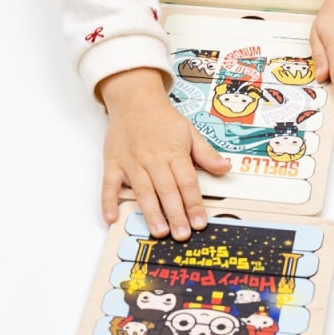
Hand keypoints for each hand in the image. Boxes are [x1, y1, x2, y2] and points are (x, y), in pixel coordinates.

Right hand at [98, 68, 230, 239]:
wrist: (134, 99)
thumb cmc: (162, 119)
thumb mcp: (189, 131)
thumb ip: (206, 153)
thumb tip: (225, 168)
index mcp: (174, 152)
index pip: (187, 182)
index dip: (194, 204)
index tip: (200, 222)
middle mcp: (153, 159)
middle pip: (166, 190)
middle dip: (175, 214)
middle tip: (182, 234)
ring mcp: (131, 162)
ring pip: (142, 190)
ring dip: (150, 212)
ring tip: (159, 231)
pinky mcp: (113, 163)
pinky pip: (109, 184)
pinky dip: (108, 201)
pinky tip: (111, 217)